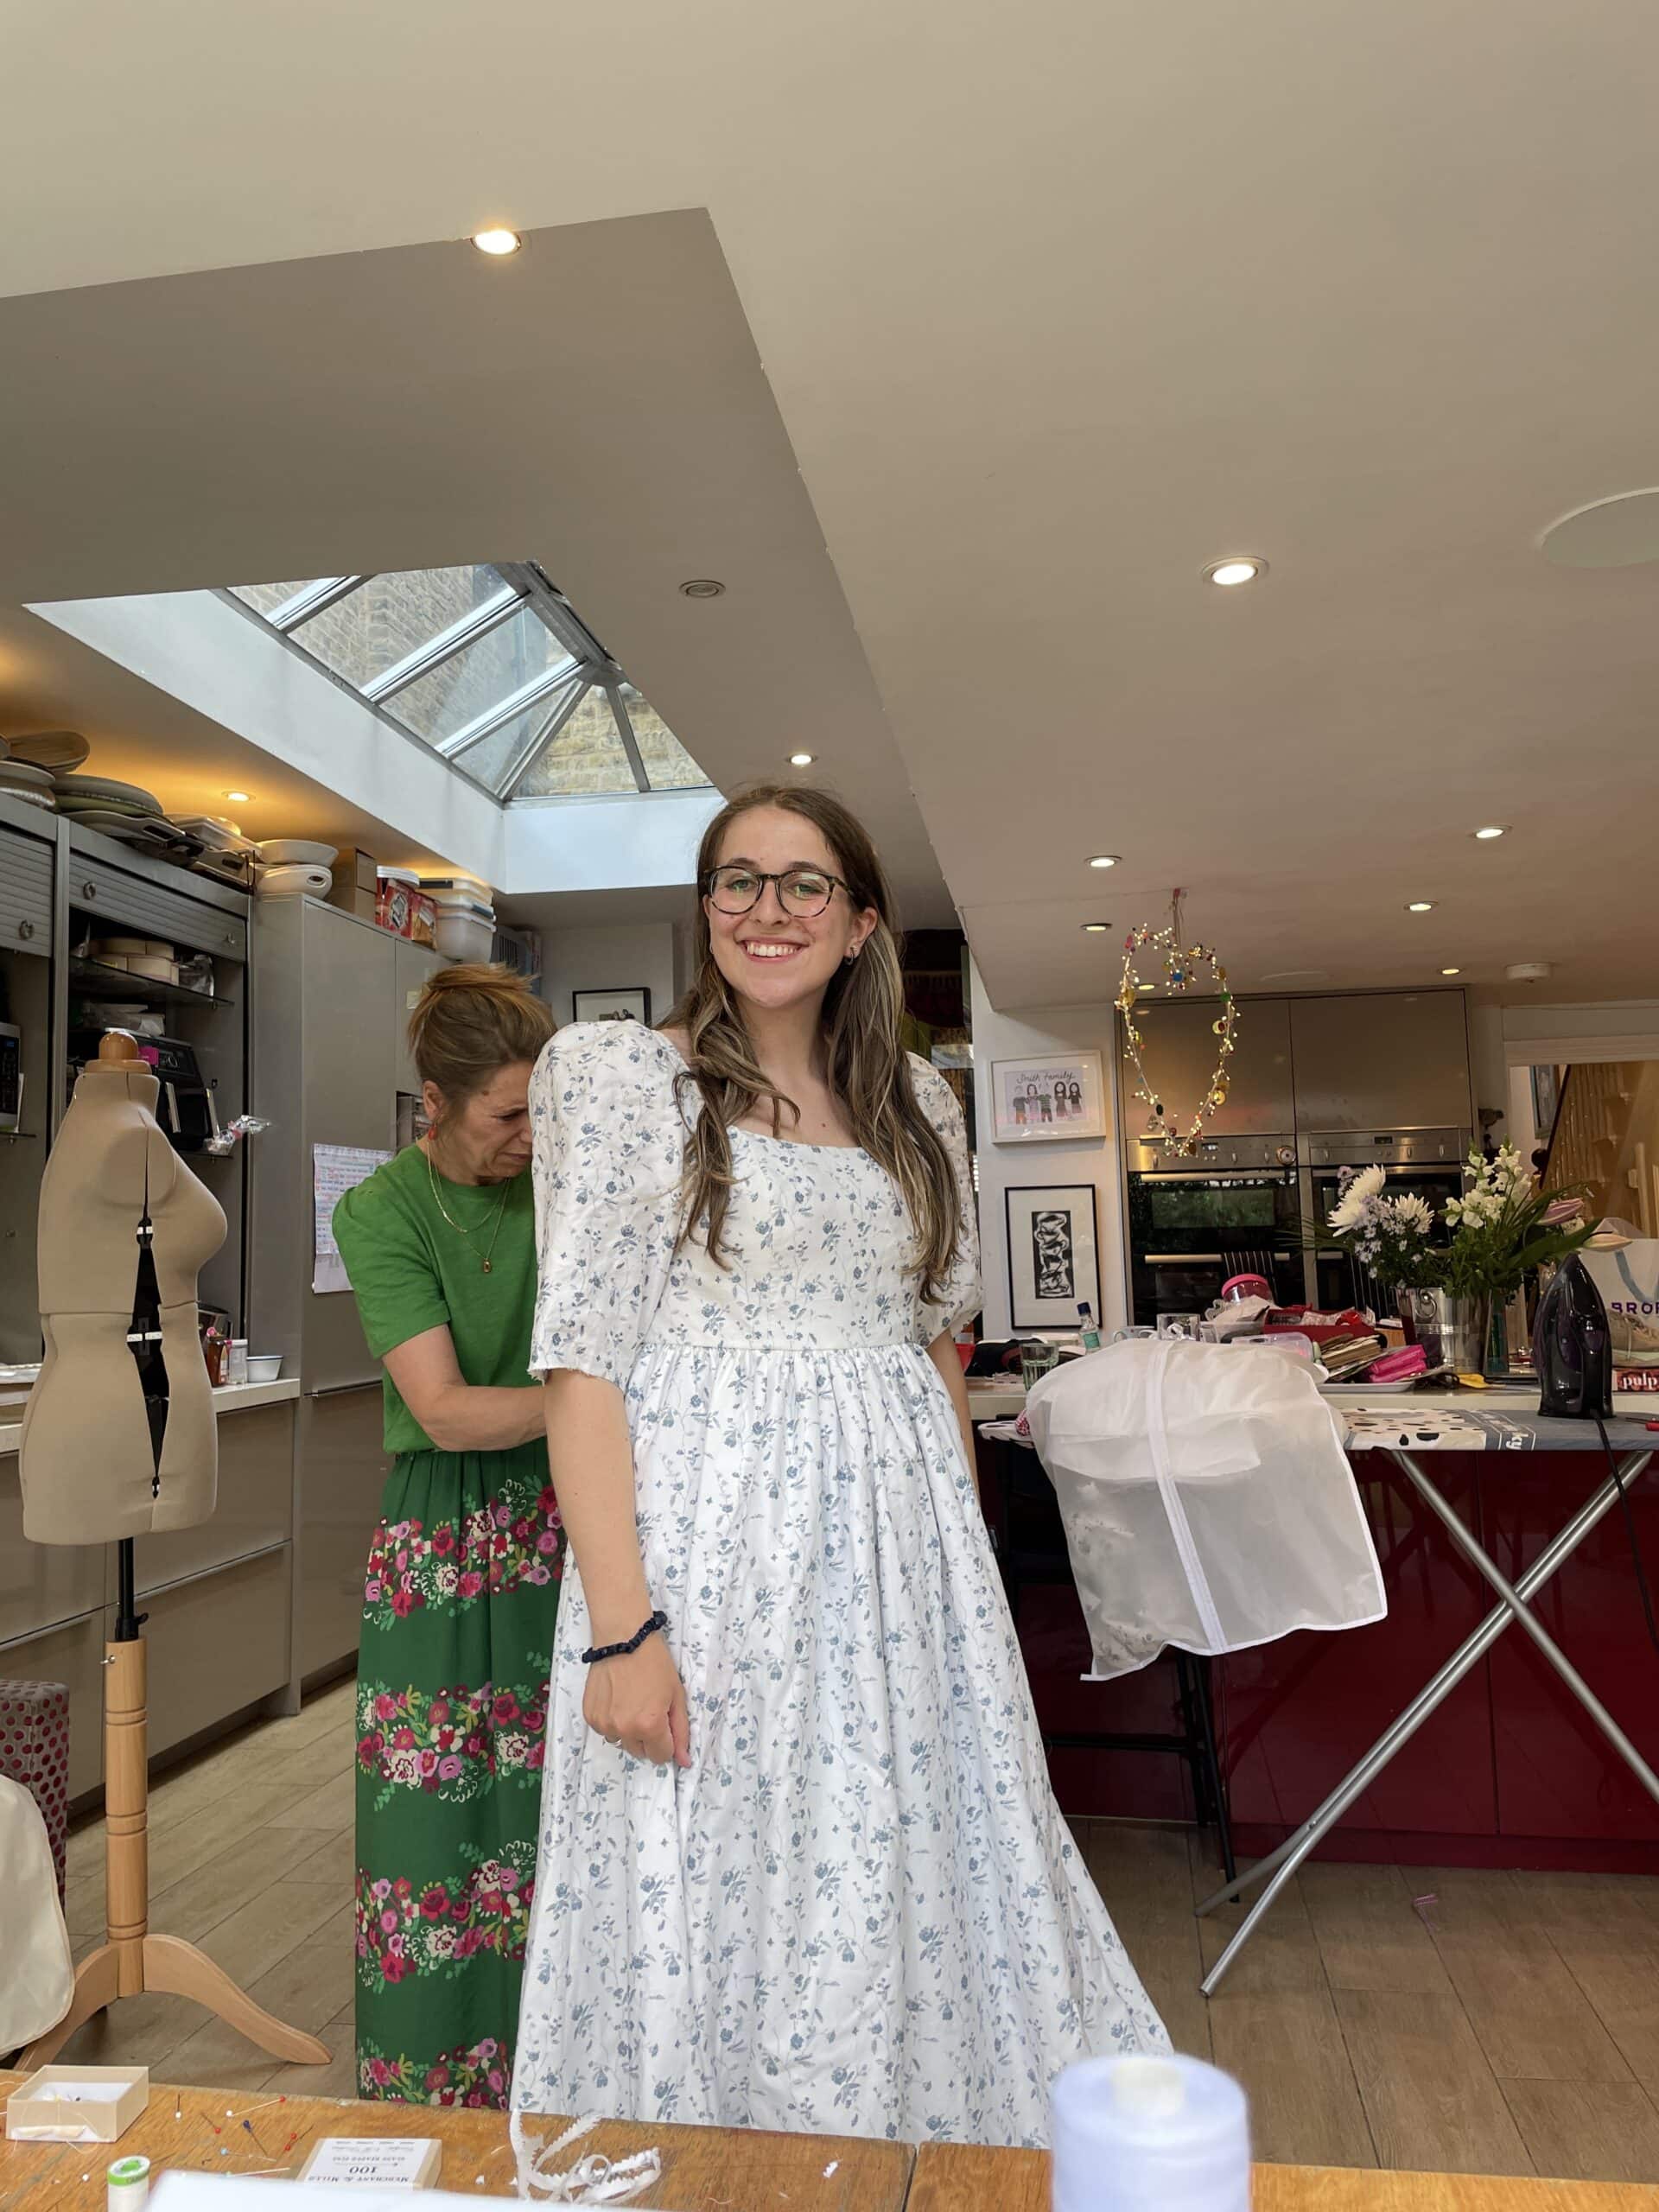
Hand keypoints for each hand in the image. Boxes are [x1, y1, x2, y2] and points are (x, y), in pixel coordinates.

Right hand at [583, 1634, 690, 1767]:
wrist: (623, 1638)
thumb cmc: (655, 1663)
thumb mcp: (676, 1695)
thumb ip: (680, 1732)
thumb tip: (683, 1762)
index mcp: (649, 1726)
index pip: (661, 1756)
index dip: (666, 1741)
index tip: (664, 1724)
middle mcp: (625, 1730)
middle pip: (640, 1752)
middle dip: (648, 1737)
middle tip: (648, 1710)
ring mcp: (604, 1724)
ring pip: (622, 1742)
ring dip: (628, 1731)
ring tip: (631, 1703)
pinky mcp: (590, 1716)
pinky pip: (605, 1731)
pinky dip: (612, 1721)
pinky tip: (617, 1699)